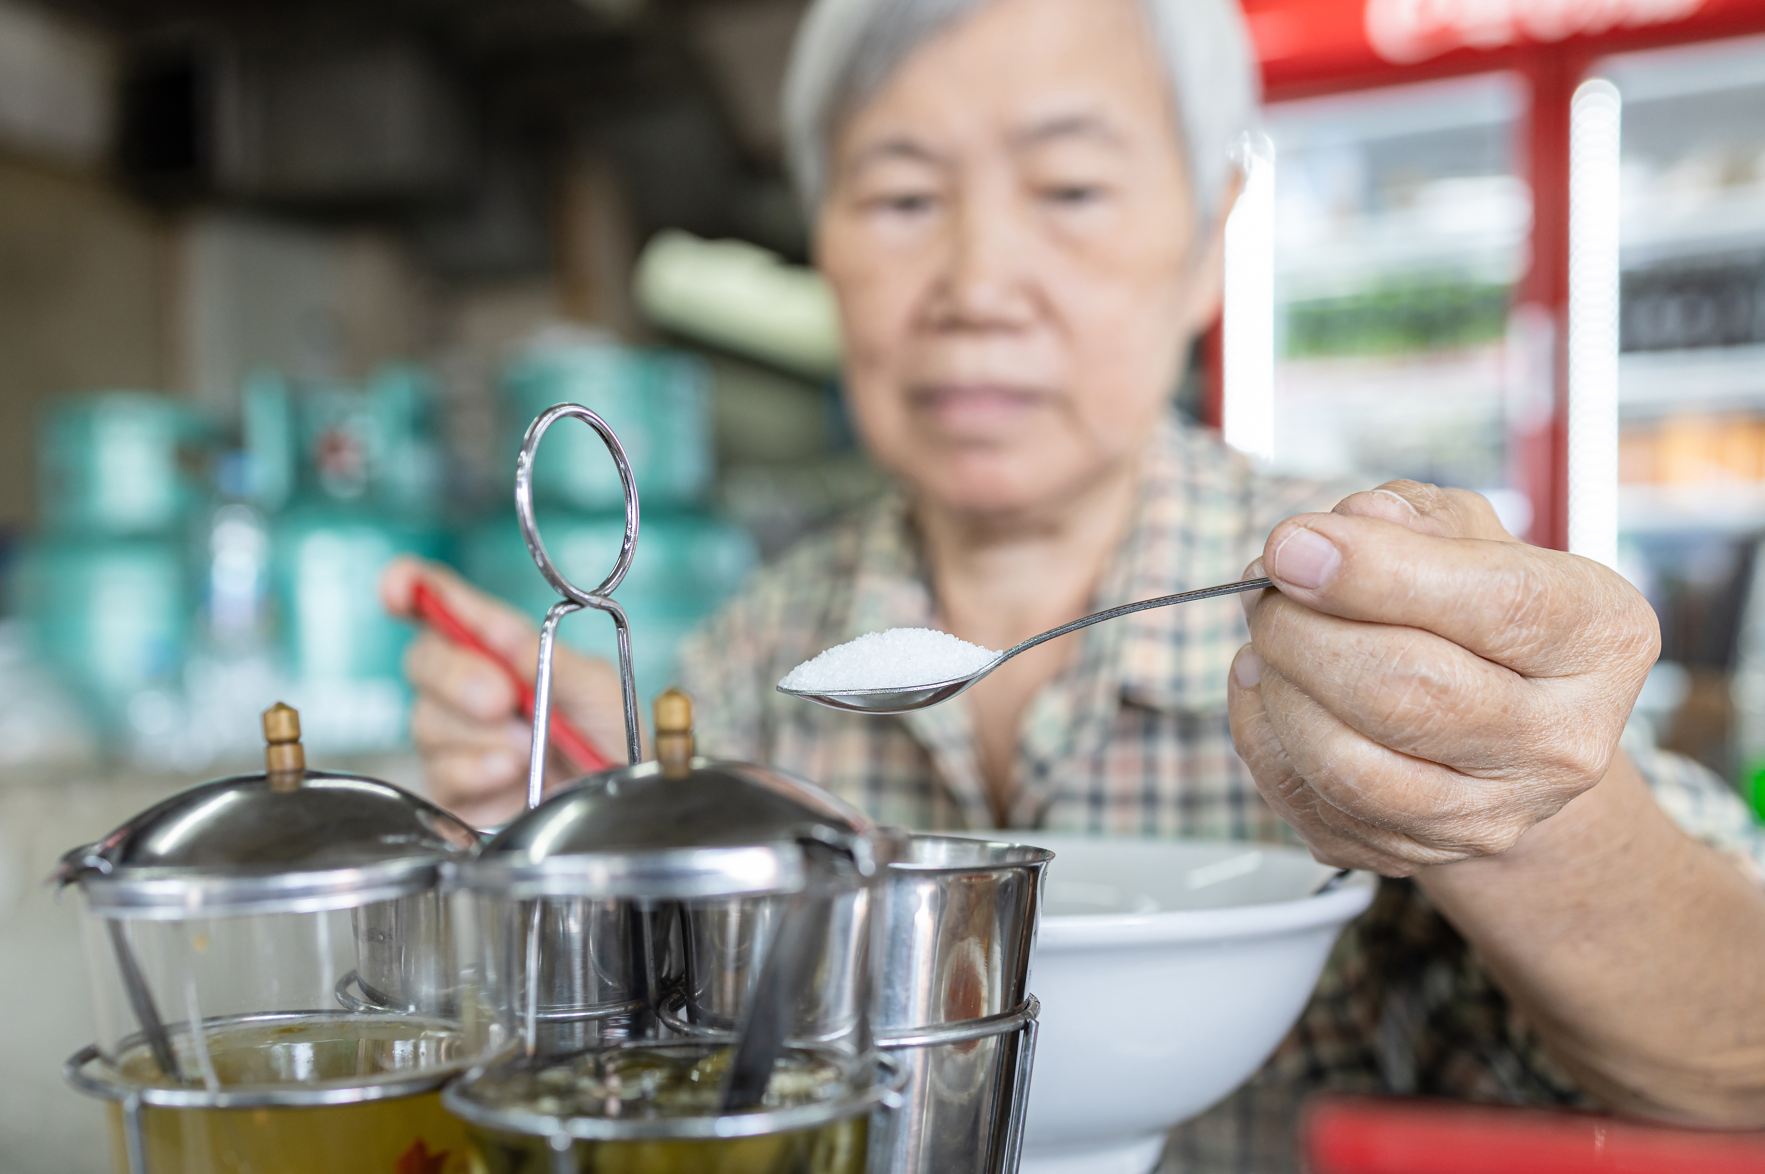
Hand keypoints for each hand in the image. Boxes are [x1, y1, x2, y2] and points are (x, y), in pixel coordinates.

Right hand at [381, 557, 626, 826]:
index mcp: (502, 648)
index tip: (400, 583)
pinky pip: (441, 769)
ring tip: (532, 748)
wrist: (619, 802)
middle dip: (457, 675)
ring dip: (483, 732)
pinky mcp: (453, 788)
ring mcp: (456, 739)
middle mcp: (469, 688)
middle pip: (423, 661)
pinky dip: (477, 768)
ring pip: (428, 719)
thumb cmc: (611, 738)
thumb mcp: (598, 690)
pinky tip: (512, 772)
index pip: (447, 608)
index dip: (412, 587)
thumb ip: (555, 662)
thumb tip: (508, 639)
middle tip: (501, 698)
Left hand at [1226, 481, 1659, 876]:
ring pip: (1347, 763)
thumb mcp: (1471, 539)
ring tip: (1267, 638)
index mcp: (1597, 637)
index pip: (1496, 603)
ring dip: (1276, 687)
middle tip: (1267, 591)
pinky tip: (1268, 688)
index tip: (1292, 545)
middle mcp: (1562, 741)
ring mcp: (1490, 815)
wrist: (1503, 732)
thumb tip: (1354, 522)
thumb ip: (1417, 520)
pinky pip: (1306, 800)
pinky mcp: (1413, 855)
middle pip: (1406, 691)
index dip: (1373, 571)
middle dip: (1302, 630)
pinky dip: (1260, 734)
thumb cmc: (1481, 615)